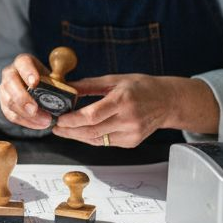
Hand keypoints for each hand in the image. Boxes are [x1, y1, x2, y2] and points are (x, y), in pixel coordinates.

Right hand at [0, 54, 53, 129]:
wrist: (30, 87)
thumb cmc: (45, 80)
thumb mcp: (53, 76)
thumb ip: (60, 81)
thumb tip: (75, 90)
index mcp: (23, 62)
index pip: (22, 63)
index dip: (28, 72)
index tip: (35, 83)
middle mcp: (10, 73)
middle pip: (10, 83)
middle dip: (22, 98)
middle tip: (35, 110)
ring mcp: (4, 89)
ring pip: (9, 102)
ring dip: (26, 115)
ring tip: (44, 122)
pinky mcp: (4, 104)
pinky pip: (11, 115)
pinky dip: (25, 122)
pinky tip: (39, 125)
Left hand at [53, 74, 176, 147]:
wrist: (168, 101)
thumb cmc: (142, 87)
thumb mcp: (115, 80)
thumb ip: (89, 85)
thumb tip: (66, 88)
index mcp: (123, 100)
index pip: (92, 116)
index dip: (72, 120)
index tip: (59, 118)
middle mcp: (128, 119)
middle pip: (92, 131)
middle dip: (69, 131)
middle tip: (55, 127)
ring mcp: (131, 133)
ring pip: (97, 140)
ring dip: (77, 136)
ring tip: (63, 130)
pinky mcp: (132, 142)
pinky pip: (106, 143)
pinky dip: (91, 138)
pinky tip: (81, 132)